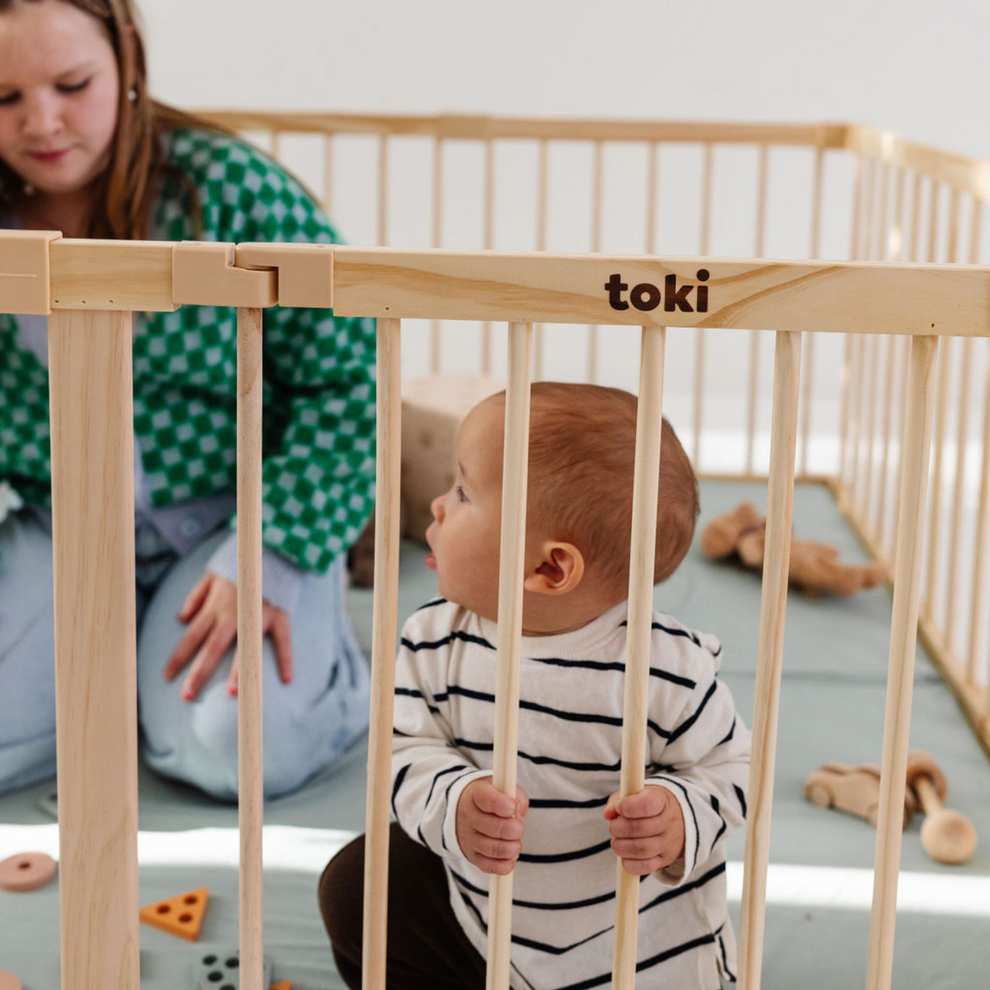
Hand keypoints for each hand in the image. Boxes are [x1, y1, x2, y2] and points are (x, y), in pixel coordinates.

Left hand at [163, 571, 292, 701]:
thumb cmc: (238, 565)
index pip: (191, 637)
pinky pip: (284, 641)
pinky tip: (286, 679)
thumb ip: (195, 597)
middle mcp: (234, 615)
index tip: (167, 677)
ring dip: (239, 671)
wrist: (269, 548)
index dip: (178, 658)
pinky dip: (286, 659)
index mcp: (215, 607)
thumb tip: (180, 619)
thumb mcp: (211, 575)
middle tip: (188, 696)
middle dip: (199, 673)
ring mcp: (258, 617)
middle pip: (213, 648)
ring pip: (246, 648)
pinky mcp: (279, 616)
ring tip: (233, 694)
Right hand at [455, 778, 528, 874]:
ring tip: (517, 842)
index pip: (487, 799)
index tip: (513, 807)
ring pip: (492, 849)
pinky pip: (488, 866)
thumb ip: (516, 796)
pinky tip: (511, 857)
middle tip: (520, 827)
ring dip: (512, 848)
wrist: (465, 810)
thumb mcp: (503, 787)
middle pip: (493, 827)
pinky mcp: (472, 856)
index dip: (502, 805)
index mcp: (476, 795)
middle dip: (514, 830)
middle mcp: (468, 817)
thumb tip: (518, 813)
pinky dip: (504, 865)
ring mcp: (468, 838)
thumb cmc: (491, 798)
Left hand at [605, 785, 684, 875]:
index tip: (618, 808)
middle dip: (618, 828)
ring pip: (641, 849)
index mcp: (661, 800)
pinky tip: (625, 854)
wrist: (677, 820)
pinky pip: (645, 867)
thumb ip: (619, 800)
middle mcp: (668, 822)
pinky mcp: (664, 860)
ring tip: (617, 840)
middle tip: (613, 826)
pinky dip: (629, 863)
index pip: (646, 804)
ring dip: (621, 846)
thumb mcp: (635, 794)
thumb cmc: (649, 805)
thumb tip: (608, 814)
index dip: (626, 807)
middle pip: (640, 828)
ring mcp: (668, 843)